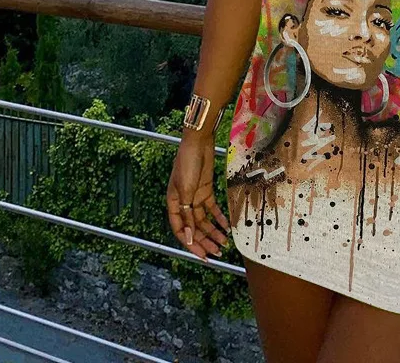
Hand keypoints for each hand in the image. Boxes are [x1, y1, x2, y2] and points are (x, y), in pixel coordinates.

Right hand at [166, 133, 230, 259]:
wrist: (198, 143)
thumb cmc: (187, 164)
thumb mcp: (186, 191)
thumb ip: (187, 215)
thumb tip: (189, 237)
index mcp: (173, 204)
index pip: (180, 231)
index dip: (190, 244)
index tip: (202, 255)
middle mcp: (183, 203)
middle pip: (194, 228)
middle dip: (205, 241)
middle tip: (217, 252)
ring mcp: (195, 197)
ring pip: (204, 220)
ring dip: (213, 231)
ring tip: (224, 243)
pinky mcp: (206, 191)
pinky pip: (212, 209)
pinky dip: (219, 218)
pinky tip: (226, 226)